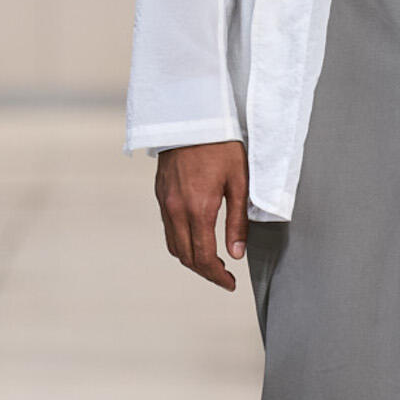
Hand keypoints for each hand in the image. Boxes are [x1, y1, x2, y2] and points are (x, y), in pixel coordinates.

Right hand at [154, 140, 248, 290]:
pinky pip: (167, 228)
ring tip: (211, 261)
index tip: (230, 283)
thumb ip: (238, 220)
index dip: (217, 276)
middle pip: (186, 257)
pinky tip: (196, 238)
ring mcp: (165, 202)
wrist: (191, 116)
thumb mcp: (239, 181)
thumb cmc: (221, 144)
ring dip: (191, 259)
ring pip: (173, 245)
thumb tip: (237, 252)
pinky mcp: (160, 194)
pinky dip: (181, 242)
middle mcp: (177, 209)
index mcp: (199, 208)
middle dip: (205, 272)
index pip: (204, 257)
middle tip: (223, 277)